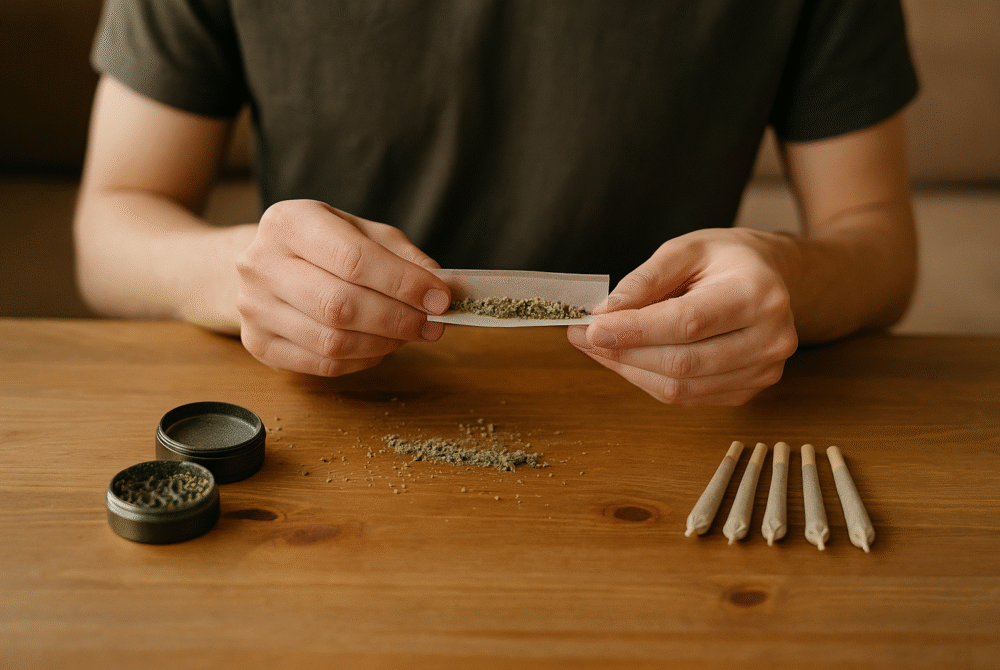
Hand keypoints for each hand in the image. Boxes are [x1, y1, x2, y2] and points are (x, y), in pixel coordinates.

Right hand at [236, 200, 450, 375]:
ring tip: (408, 335)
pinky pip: (322, 364)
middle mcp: (262, 264)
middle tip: (431, 325)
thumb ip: (400, 256)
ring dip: (383, 343)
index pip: (354, 259)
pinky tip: (379, 347)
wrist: (262, 264)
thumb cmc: (320, 246)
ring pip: (332, 342)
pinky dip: (361, 360)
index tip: (439, 297)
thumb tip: (441, 287)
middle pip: (341, 305)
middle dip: (397, 319)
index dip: (403, 283)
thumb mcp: (360, 231)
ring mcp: (254, 308)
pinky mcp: (258, 344)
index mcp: (290, 223)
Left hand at [567, 228, 798, 404]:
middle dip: (623, 353)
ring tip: (596, 348)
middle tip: (582, 337)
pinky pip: (687, 398)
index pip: (688, 322)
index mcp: (757, 294)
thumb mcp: (685, 249)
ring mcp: (763, 370)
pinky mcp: (748, 390)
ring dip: (629, 371)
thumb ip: (645, 280)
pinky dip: (648, 381)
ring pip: (681, 388)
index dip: (635, 331)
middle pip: (682, 362)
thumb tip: (605, 313)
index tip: (591, 328)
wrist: (772, 278)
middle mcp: (769, 338)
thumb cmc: (725, 260)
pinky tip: (627, 360)